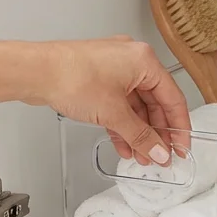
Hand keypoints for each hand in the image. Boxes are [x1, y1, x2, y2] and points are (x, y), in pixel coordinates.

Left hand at [37, 36, 190, 165]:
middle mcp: (132, 60)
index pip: (173, 98)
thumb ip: (140, 136)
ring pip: (135, 105)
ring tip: (141, 156)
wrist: (35, 72)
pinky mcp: (98, 78)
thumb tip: (158, 150)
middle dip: (156, 133)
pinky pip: (118, 104)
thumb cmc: (71, 77)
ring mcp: (114, 69)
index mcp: (144, 60)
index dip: (179, 127)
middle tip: (160, 156)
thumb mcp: (113, 113)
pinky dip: (122, 124)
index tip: (180, 148)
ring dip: (138, 132)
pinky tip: (123, 144)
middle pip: (155, 102)